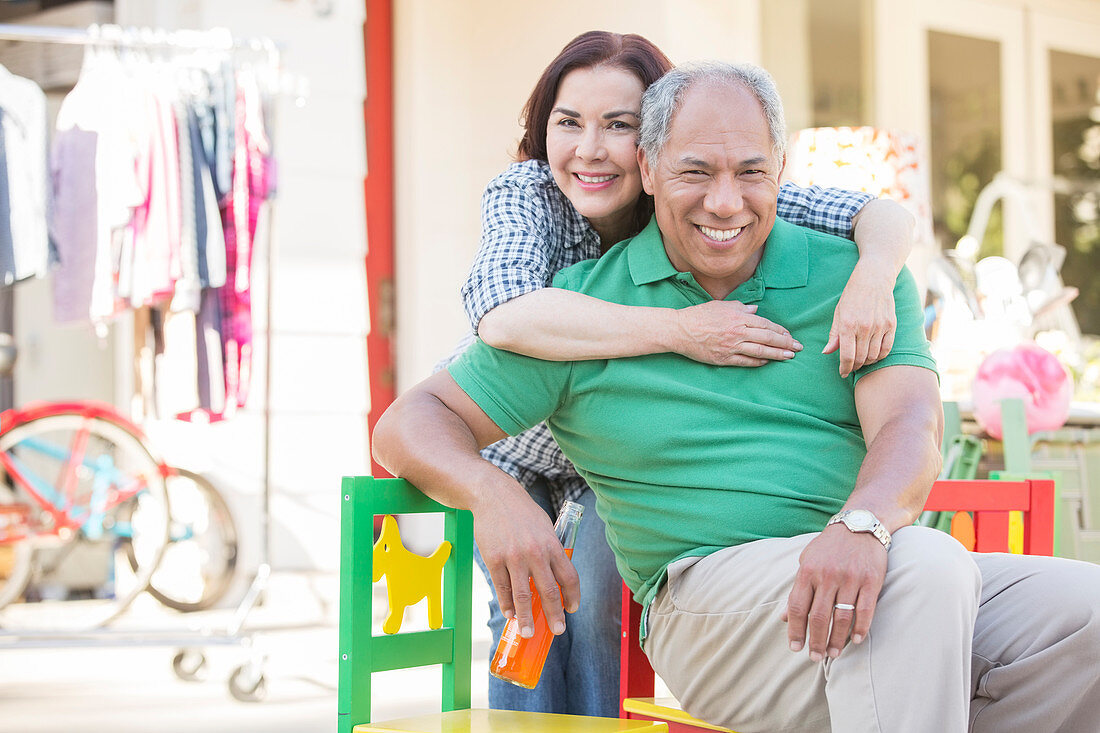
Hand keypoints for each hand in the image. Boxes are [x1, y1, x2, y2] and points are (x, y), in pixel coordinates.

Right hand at [472, 486, 579, 638]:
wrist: (493, 495)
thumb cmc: (521, 511)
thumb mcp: (544, 526)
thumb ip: (550, 550)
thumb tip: (555, 576)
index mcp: (552, 544)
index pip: (569, 577)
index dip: (572, 596)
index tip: (572, 608)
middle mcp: (535, 553)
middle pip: (548, 591)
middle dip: (554, 615)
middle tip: (557, 630)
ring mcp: (513, 557)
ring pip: (523, 595)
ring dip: (526, 618)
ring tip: (528, 633)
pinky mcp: (494, 559)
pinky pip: (502, 587)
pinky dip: (506, 604)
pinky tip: (510, 613)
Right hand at [674, 300, 801, 365]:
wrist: (679, 330)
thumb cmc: (699, 315)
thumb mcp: (721, 305)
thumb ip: (741, 307)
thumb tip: (756, 310)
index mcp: (738, 317)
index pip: (766, 325)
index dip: (781, 331)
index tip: (791, 335)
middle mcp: (737, 332)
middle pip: (767, 339)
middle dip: (786, 344)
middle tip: (798, 348)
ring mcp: (731, 347)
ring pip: (760, 352)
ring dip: (777, 355)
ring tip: (789, 357)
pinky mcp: (723, 358)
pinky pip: (745, 362)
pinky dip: (758, 362)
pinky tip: (767, 362)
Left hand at [782, 524, 886, 661]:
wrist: (859, 526)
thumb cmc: (829, 548)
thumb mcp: (807, 562)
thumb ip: (797, 590)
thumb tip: (783, 618)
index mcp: (808, 571)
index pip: (797, 607)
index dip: (795, 630)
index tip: (795, 647)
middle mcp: (828, 576)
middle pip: (819, 617)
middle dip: (815, 641)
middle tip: (815, 657)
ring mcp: (850, 578)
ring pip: (842, 617)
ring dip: (836, 640)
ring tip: (833, 653)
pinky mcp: (871, 580)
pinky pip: (866, 610)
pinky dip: (861, 628)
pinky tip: (856, 640)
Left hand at [823, 263, 895, 377]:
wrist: (874, 278)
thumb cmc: (852, 295)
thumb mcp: (838, 313)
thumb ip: (834, 335)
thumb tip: (827, 352)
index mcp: (848, 325)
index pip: (847, 356)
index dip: (844, 368)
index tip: (842, 373)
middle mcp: (864, 327)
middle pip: (861, 358)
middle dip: (854, 367)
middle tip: (851, 368)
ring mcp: (880, 327)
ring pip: (874, 356)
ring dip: (867, 363)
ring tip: (861, 361)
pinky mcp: (891, 325)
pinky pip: (887, 349)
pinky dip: (880, 356)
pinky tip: (874, 356)